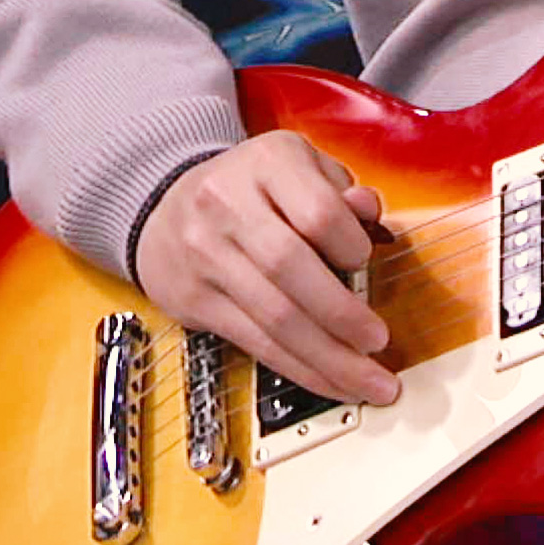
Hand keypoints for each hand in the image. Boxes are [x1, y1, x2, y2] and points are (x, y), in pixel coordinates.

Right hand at [136, 130, 401, 405]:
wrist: (164, 205)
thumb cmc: (252, 189)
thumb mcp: (298, 166)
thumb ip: (339, 190)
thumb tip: (369, 213)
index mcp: (267, 162)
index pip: (317, 212)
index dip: (351, 246)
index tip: (367, 263)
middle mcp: (228, 204)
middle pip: (291, 269)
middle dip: (343, 316)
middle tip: (379, 343)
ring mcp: (205, 254)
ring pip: (274, 317)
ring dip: (327, 358)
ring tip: (368, 382)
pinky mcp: (193, 299)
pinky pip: (254, 342)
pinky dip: (298, 368)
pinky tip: (329, 381)